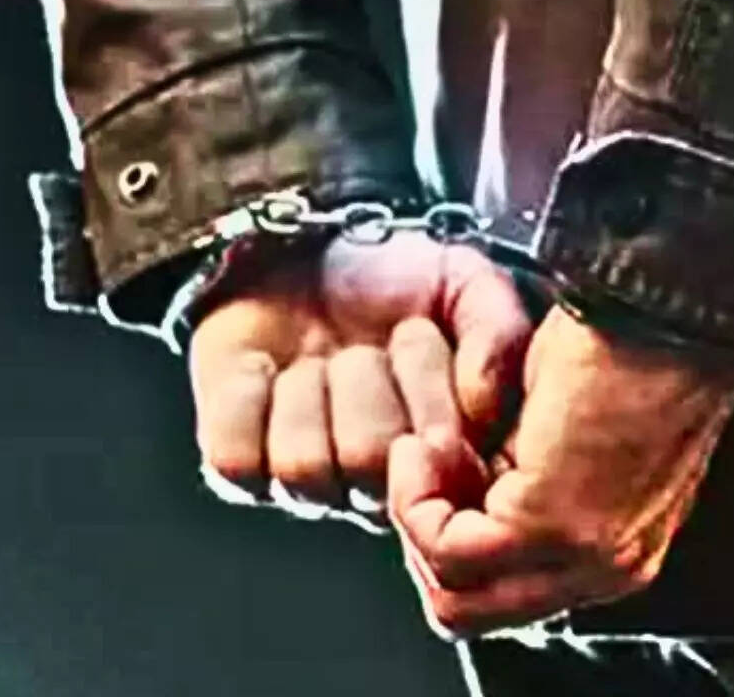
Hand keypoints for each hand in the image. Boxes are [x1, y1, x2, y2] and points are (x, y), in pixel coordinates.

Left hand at [189, 232, 530, 522]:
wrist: (299, 248)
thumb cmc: (387, 278)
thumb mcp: (463, 283)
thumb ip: (497, 331)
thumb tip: (485, 402)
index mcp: (439, 457)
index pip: (439, 464)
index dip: (426, 395)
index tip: (416, 333)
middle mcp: (373, 486)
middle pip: (366, 462)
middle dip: (361, 379)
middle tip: (361, 344)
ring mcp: (302, 484)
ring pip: (301, 467)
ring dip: (305, 390)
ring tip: (313, 357)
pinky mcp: (237, 465)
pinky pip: (236, 460)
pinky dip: (246, 399)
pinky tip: (263, 370)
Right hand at [388, 306, 733, 634]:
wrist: (655, 305)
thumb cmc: (608, 345)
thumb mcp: (548, 435)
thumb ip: (513, 482)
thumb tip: (452, 497)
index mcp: (607, 553)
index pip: (495, 596)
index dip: (445, 533)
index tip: (440, 465)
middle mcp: (603, 572)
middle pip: (469, 612)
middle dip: (422, 540)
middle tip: (423, 466)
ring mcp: (583, 558)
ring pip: (456, 600)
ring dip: (417, 522)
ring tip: (422, 453)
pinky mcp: (553, 526)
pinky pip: (450, 551)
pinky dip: (417, 501)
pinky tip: (423, 448)